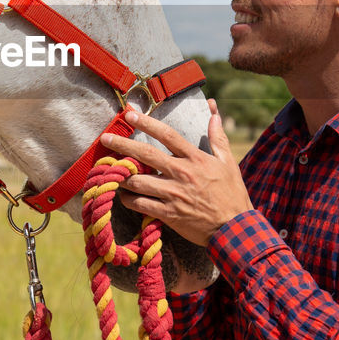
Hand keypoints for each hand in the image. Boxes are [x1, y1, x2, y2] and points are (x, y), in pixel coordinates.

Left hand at [99, 99, 252, 246]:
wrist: (233, 228)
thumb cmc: (232, 194)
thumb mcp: (228, 162)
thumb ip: (217, 136)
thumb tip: (214, 112)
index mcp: (195, 159)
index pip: (167, 135)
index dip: (147, 123)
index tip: (130, 115)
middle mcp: (181, 173)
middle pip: (146, 155)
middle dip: (123, 145)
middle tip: (105, 138)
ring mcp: (174, 194)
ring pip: (138, 181)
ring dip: (122, 176)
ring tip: (111, 171)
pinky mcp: (169, 214)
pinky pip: (141, 204)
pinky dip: (128, 199)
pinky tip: (123, 195)